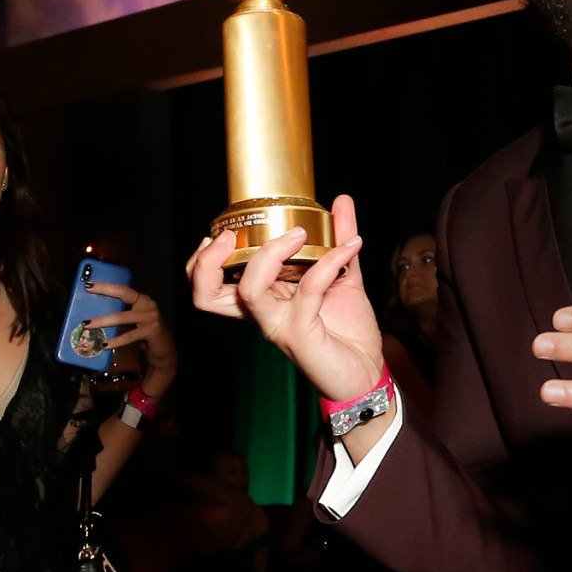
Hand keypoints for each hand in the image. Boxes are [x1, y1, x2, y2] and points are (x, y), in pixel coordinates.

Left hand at [83, 282, 176, 392]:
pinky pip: (130, 336)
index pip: (123, 289)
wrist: (163, 352)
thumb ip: (120, 314)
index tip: (89, 284)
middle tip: (87, 292)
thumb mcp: (132, 322)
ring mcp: (151, 318)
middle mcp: (148, 305)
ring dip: (103, 321)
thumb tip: (92, 313)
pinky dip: (116, 341)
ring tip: (87, 325)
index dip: (107, 286)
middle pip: (124, 295)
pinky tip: (104, 345)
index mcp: (142, 300)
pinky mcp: (152, 331)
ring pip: (123, 317)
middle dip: (105, 292)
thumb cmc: (143, 335)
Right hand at [185, 194, 385, 401]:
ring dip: (269, 253)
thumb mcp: (343, 275)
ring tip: (296, 233)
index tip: (222, 230)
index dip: (203, 259)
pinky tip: (351, 246)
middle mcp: (262, 312)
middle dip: (208, 261)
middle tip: (229, 234)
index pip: (211, 283)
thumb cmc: (347, 330)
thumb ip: (338, 239)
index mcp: (263, 298)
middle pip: (207, 294)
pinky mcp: (301, 335)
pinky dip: (328, 262)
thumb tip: (341, 200)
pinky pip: (308, 290)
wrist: (367, 370)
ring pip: (249, 290)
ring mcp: (278, 324)